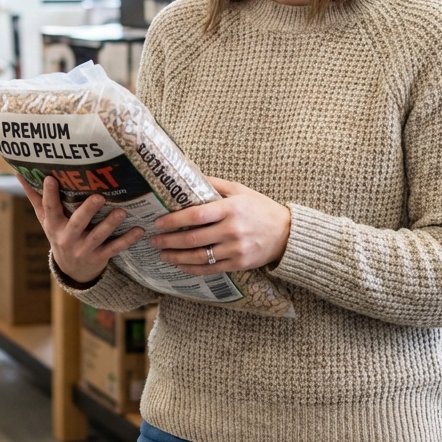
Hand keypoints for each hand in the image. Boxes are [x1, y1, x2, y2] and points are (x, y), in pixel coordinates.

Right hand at [17, 174, 145, 283]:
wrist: (71, 270)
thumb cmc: (59, 234)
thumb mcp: (45, 219)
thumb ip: (35, 196)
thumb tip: (19, 172)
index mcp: (54, 225)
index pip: (49, 208)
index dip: (49, 194)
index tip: (52, 178)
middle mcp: (68, 238)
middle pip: (77, 223)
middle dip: (88, 210)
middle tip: (99, 197)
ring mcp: (84, 248)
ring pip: (98, 236)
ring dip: (110, 224)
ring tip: (122, 212)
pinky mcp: (100, 257)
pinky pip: (114, 248)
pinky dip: (127, 239)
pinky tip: (139, 230)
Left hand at [149, 177, 290, 275]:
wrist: (287, 233)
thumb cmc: (261, 208)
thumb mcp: (240, 190)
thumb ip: (214, 184)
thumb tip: (190, 172)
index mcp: (231, 209)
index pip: (196, 215)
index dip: (174, 220)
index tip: (158, 222)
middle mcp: (232, 230)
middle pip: (193, 238)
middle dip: (169, 240)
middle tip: (154, 239)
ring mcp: (235, 250)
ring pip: (199, 257)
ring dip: (176, 256)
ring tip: (162, 253)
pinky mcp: (238, 264)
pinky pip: (210, 269)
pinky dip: (191, 268)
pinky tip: (179, 264)